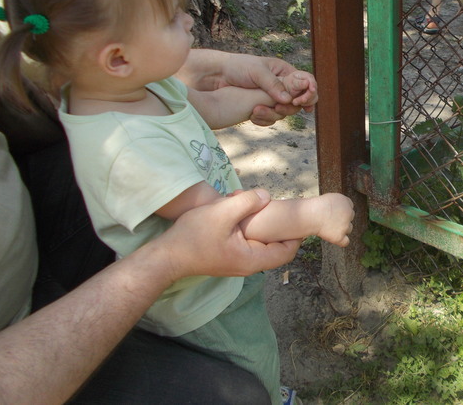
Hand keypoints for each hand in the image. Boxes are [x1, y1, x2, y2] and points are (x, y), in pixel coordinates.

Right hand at [157, 189, 300, 280]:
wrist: (166, 256)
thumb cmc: (193, 236)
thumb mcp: (223, 212)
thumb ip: (248, 202)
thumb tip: (266, 196)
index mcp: (253, 259)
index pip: (287, 251)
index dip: (296, 234)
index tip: (293, 215)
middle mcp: (249, 265)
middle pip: (276, 247)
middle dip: (276, 224)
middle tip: (270, 204)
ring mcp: (239, 262)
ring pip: (261, 242)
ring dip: (260, 223)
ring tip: (250, 204)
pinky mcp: (229, 256)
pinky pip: (249, 242)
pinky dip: (248, 227)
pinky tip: (237, 211)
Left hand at [221, 55, 317, 125]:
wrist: (217, 75)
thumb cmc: (238, 66)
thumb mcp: (257, 72)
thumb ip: (273, 85)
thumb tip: (289, 100)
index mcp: (285, 72)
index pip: (307, 83)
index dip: (309, 93)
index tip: (301, 102)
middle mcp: (282, 86)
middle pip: (297, 102)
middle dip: (288, 108)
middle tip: (277, 107)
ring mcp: (272, 98)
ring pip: (283, 112)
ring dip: (272, 114)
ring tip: (256, 111)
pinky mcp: (263, 108)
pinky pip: (271, 119)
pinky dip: (263, 119)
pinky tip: (252, 115)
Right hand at [314, 193, 354, 247]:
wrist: (312, 214)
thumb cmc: (316, 205)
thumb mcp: (331, 198)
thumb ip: (338, 203)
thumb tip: (338, 210)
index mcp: (346, 202)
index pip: (349, 207)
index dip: (341, 211)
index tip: (333, 213)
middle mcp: (349, 213)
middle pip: (350, 218)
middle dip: (343, 219)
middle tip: (330, 220)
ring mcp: (346, 226)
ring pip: (349, 229)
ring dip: (342, 229)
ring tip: (329, 227)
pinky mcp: (340, 236)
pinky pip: (345, 242)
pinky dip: (341, 241)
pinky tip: (334, 238)